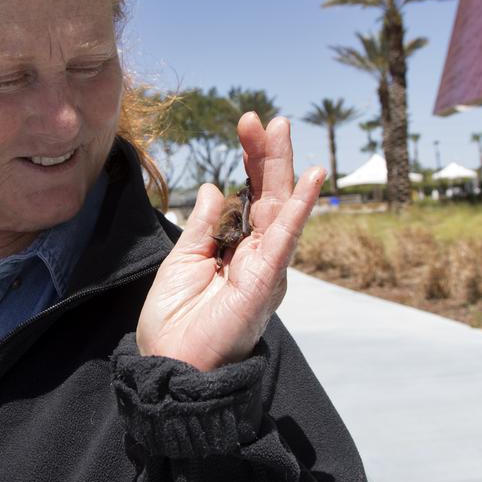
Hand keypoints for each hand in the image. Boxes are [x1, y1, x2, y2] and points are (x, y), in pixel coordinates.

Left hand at [137, 113, 324, 370]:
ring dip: (283, 168)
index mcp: (235, 246)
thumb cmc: (175, 321)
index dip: (251, 158)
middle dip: (268, 154)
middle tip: (267, 117)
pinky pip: (286, 240)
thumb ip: (202, 224)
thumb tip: (213, 185)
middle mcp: (256, 254)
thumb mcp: (182, 260)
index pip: (250, 193)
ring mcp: (265, 266)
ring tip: (282, 130)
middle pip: (269, 194)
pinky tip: (311, 180)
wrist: (169, 364)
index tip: (246, 123)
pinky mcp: (266, 281)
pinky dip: (301, 208)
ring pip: (281, 208)